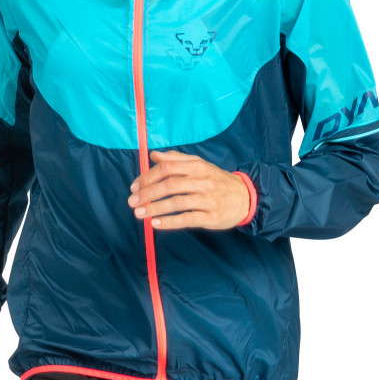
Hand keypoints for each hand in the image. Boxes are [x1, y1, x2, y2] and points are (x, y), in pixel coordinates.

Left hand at [128, 149, 251, 229]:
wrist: (246, 197)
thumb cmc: (217, 180)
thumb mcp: (200, 165)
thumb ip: (176, 159)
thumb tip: (154, 155)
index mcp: (198, 166)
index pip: (168, 168)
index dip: (148, 177)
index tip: (134, 186)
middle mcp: (203, 181)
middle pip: (170, 185)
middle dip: (147, 193)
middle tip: (132, 202)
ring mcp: (208, 199)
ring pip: (177, 202)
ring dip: (155, 208)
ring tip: (139, 214)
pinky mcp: (211, 217)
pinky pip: (187, 219)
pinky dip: (169, 222)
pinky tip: (155, 224)